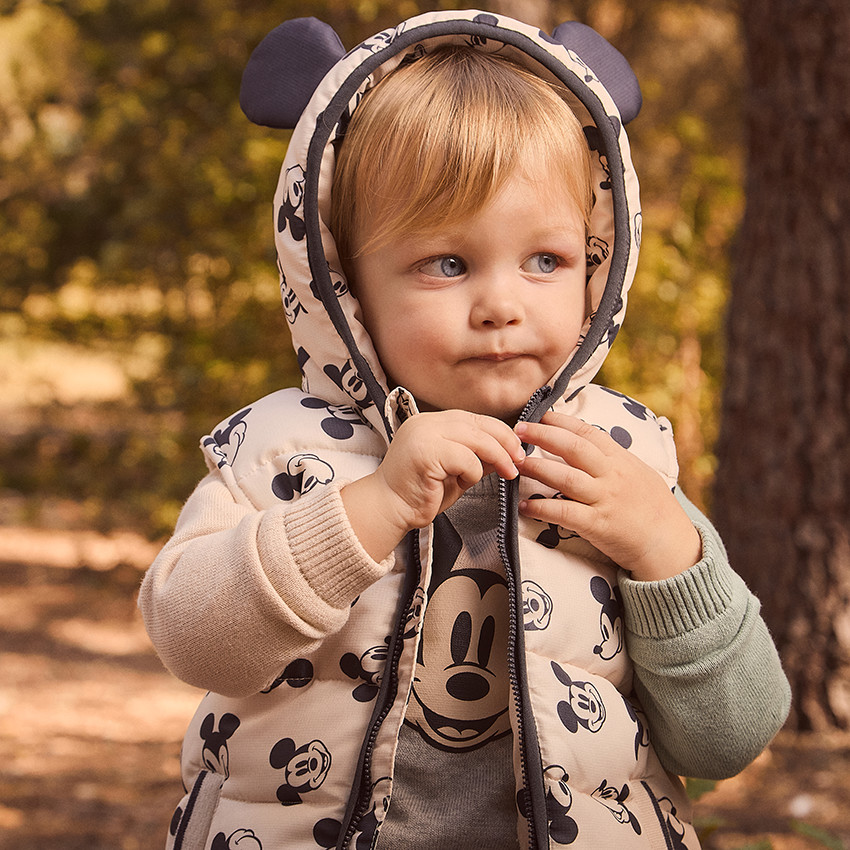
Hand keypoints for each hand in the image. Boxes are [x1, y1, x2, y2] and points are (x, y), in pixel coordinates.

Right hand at [342, 410, 524, 561]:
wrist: (388, 509)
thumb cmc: (419, 494)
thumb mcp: (455, 471)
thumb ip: (476, 457)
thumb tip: (507, 452)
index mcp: (430, 422)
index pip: (474, 419)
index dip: (500, 432)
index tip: (516, 449)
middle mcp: (426, 422)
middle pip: (479, 424)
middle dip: (505, 442)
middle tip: (519, 461)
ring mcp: (424, 434)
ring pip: (477, 438)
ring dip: (498, 457)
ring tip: (507, 473)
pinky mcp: (426, 452)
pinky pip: (466, 458)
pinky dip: (473, 473)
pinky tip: (463, 484)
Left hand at [514, 411, 700, 580]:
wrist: (671, 545)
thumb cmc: (654, 508)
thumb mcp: (639, 473)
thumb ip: (614, 458)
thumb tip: (588, 442)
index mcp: (621, 459)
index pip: (587, 432)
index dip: (561, 421)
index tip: (539, 414)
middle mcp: (612, 475)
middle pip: (572, 448)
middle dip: (542, 436)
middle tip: (517, 430)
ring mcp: (605, 499)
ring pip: (565, 477)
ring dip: (536, 468)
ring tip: (515, 463)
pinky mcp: (598, 525)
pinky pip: (564, 513)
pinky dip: (542, 508)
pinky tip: (524, 506)